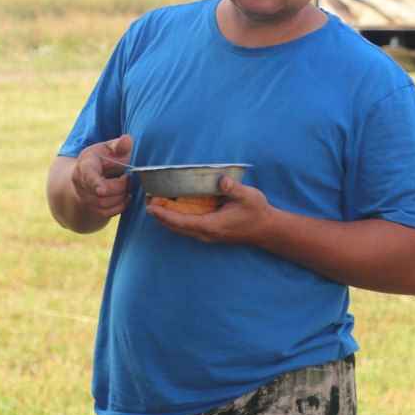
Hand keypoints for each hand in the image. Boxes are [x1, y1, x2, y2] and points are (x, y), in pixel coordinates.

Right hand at [71, 135, 133, 221]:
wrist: (89, 177)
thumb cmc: (102, 160)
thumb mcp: (108, 149)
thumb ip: (119, 145)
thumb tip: (127, 140)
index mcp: (84, 166)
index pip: (88, 176)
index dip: (95, 183)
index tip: (101, 190)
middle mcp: (80, 184)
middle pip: (102, 192)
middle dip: (120, 186)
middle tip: (128, 177)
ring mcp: (85, 199)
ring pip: (106, 204)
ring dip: (122, 196)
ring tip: (127, 185)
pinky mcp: (92, 210)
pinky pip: (108, 213)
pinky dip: (121, 205)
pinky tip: (126, 196)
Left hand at [147, 176, 274, 243]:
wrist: (266, 229)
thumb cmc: (257, 212)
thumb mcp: (248, 197)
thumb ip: (233, 188)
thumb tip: (221, 180)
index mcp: (211, 225)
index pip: (181, 222)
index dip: (164, 215)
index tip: (150, 207)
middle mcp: (206, 233)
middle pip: (176, 227)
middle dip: (160, 215)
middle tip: (147, 200)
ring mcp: (207, 234)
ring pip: (180, 228)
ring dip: (166, 217)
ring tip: (154, 203)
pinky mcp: (209, 232)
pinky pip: (187, 226)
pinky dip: (176, 218)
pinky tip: (172, 208)